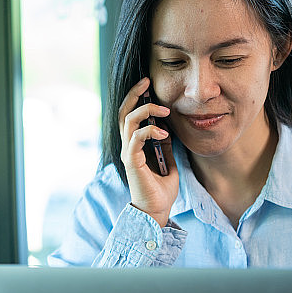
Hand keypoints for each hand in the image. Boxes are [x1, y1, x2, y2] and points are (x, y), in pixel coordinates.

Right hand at [118, 77, 178, 226]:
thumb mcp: (168, 162)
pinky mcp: (131, 161)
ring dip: (147, 110)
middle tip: (147, 81)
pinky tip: (164, 133)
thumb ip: (165, 145)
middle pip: (123, 112)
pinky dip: (150, 130)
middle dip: (134, 93)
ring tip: (166, 111)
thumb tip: (168, 127)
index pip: (129, 115)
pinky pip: (136, 137)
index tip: (148, 84)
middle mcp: (127, 146)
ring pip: (128, 120)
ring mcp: (128, 152)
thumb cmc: (161, 191)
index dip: (136, 98)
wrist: (157, 211)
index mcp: (134, 145)